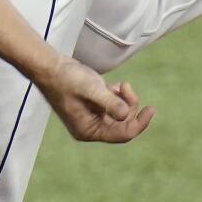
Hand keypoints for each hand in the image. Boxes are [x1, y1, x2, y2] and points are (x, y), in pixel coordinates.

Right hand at [35, 55, 155, 141]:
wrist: (51, 67)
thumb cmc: (68, 79)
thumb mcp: (92, 90)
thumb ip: (111, 103)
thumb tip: (127, 115)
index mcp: (89, 131)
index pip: (122, 134)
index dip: (139, 123)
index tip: (151, 109)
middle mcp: (91, 127)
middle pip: (123, 124)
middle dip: (130, 106)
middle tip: (125, 86)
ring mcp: (92, 117)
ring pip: (120, 113)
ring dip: (124, 99)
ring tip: (119, 85)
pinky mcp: (93, 106)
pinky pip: (114, 105)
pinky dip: (117, 95)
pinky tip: (111, 85)